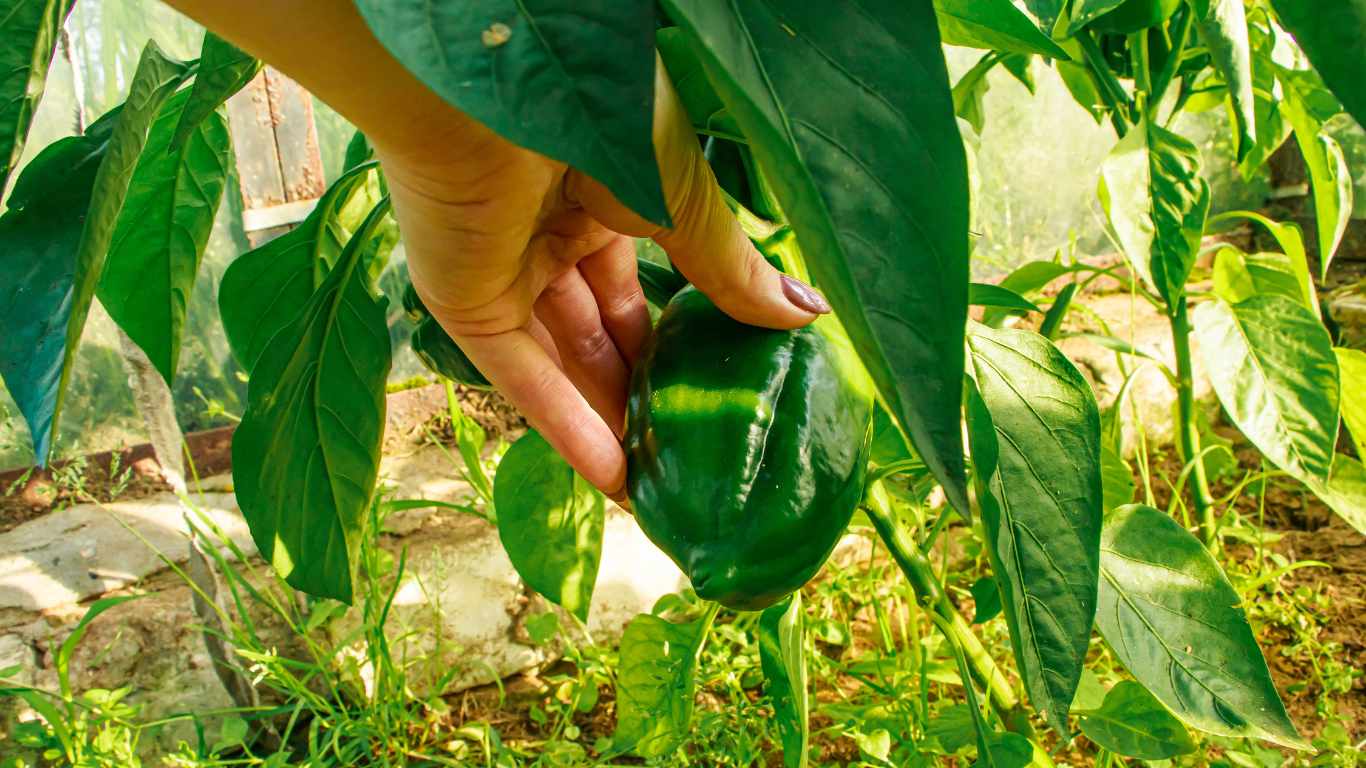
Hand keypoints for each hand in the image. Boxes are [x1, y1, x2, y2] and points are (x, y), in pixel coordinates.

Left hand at [375, 61, 829, 497]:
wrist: (504, 89)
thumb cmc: (604, 122)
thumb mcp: (686, 204)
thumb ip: (734, 270)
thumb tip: (808, 314)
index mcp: (604, 194)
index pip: (639, 287)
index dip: (674, 342)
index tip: (713, 396)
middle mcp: (550, 232)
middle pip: (601, 332)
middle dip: (641, 393)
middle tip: (685, 457)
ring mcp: (504, 269)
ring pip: (563, 361)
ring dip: (608, 423)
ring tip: (655, 488)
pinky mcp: (463, 300)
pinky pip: (520, 373)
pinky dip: (564, 425)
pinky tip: (614, 477)